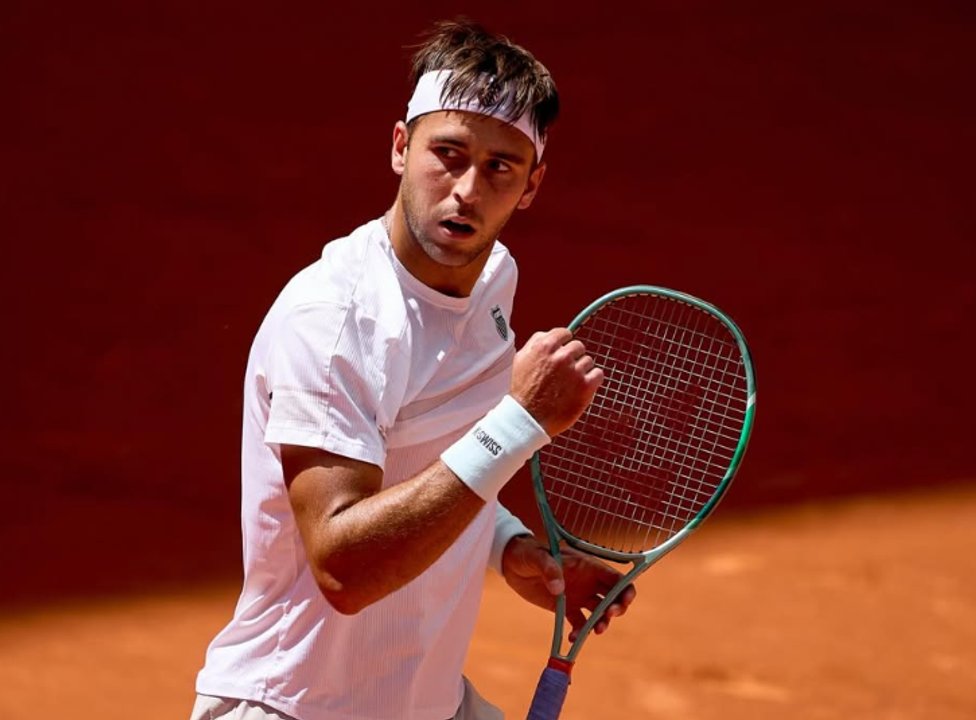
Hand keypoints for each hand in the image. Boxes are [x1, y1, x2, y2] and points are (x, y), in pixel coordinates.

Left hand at [501, 535, 635, 641]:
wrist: (512, 564)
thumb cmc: (527, 553)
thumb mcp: (537, 557)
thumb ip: (549, 569)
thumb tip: (558, 588)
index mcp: (586, 565)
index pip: (614, 577)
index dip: (625, 589)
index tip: (625, 601)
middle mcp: (587, 582)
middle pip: (613, 597)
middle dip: (617, 608)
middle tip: (608, 616)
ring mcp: (578, 596)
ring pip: (599, 613)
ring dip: (601, 623)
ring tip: (594, 631)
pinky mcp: (565, 608)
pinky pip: (579, 623)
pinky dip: (580, 633)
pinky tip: (573, 639)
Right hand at [510, 328, 603, 436]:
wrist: (528, 418)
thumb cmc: (523, 390)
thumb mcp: (521, 359)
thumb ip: (536, 342)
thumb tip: (551, 334)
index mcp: (544, 346)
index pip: (565, 333)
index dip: (564, 344)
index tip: (563, 352)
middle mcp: (561, 356)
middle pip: (578, 347)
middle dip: (573, 357)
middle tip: (564, 372)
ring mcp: (574, 371)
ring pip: (588, 361)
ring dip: (581, 370)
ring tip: (569, 383)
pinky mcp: (585, 387)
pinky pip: (598, 374)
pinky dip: (593, 380)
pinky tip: (581, 387)